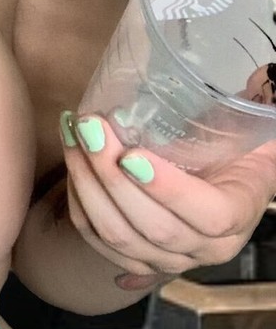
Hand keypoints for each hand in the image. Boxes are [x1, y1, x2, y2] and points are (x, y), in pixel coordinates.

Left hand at [60, 110, 275, 289]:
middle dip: (111, 176)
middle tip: (89, 129)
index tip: (131, 155)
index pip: (208, 216)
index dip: (168, 190)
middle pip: (153, 227)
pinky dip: (78, 201)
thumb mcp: (244, 127)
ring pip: (118, 236)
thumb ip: (253, 106)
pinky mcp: (134, 258)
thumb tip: (259, 69)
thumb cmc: (230, 144)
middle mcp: (205, 249)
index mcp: (237, 217)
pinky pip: (96, 240)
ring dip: (86, 184)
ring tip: (72, 136)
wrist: (220, 175)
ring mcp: (168, 260)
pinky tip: (72, 164)